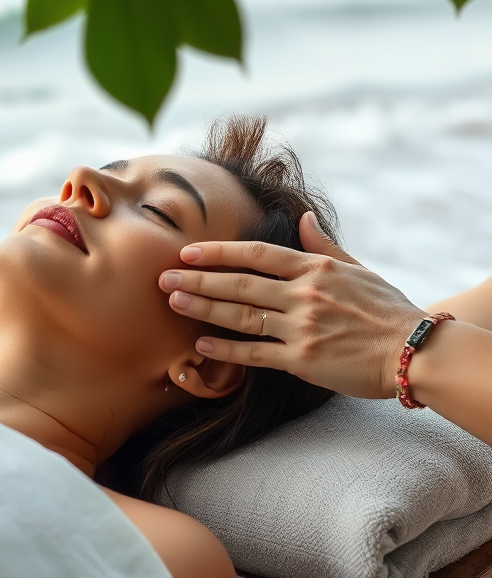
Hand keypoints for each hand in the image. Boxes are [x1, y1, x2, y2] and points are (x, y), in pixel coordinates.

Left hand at [157, 212, 427, 398]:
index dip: (218, 251)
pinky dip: (226, 349)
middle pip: (239, 283)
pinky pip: (255, 354)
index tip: (187, 250)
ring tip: (173, 301)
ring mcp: (301, 328)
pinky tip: (199, 345)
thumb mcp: (358, 268)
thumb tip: (302, 217)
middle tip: (163, 277)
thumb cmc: (387, 309)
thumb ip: (323, 245)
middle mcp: (303, 295)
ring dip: (203, 307)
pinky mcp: (302, 360)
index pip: (256, 254)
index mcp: (314, 269)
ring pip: (241, 315)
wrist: (415, 352)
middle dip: (198, 278)